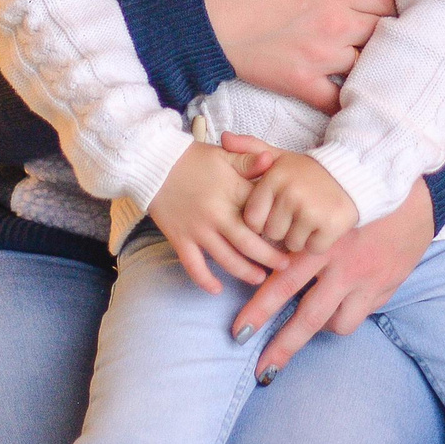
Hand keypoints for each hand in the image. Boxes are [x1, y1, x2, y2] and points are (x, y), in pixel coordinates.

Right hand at [147, 143, 289, 295]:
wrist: (154, 163)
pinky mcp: (180, 239)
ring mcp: (198, 230)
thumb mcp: (223, 154)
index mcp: (231, 191)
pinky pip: (194, 267)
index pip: (260, 214)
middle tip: (285, 266)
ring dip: (245, 272)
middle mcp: (217, 214)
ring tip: (260, 279)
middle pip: (249, 244)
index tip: (290, 234)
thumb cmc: (192, 158)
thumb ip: (248, 160)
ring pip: (226, 259)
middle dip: (270, 258)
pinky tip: (217, 289)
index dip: (277, 225)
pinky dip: (205, 281)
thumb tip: (271, 160)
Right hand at [203, 0, 396, 114]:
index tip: (388, 8)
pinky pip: (338, 100)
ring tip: (373, 62)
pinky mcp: (302, 83)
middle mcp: (336, 25)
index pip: (388, 1)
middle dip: (387, 33)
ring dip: (372, 63)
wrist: (204, 17)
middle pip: (384, 33)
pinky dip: (349, 99)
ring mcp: (321, 57)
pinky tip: (353, 94)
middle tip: (385, 34)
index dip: (392, 4)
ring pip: (368, 65)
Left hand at [226, 166, 433, 379]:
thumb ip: (262, 155)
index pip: (282, 280)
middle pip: (306, 313)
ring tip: (290, 345)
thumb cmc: (348, 178)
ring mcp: (363, 279)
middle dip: (281, 343)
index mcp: (318, 239)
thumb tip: (223, 139)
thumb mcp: (305, 164)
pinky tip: (327, 320)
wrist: (409, 189)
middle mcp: (340, 263)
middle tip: (260, 367)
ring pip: (333, 321)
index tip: (238, 330)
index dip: (259, 308)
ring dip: (309, 334)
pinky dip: (338, 323)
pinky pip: (355, 317)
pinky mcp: (382, 287)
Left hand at [240, 151, 357, 254]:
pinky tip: (323, 224)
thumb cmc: (308, 170)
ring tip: (310, 217)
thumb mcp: (279, 156)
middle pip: (272, 233)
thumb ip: (250, 149)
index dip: (263, 219)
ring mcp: (311, 210)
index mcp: (274, 178)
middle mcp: (290, 193)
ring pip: (291, 244)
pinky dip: (318, 242)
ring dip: (300, 236)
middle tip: (297, 212)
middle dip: (283, 228)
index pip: (252, 219)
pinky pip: (312, 248)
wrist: (352, 172)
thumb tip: (224, 138)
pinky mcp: (331, 225)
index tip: (276, 210)